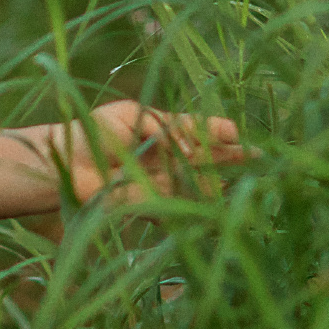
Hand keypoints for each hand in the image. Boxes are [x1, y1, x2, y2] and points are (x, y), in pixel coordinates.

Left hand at [32, 100, 245, 205]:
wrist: (63, 162)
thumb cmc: (92, 131)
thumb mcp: (131, 116)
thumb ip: (163, 127)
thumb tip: (191, 150)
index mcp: (163, 130)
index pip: (201, 129)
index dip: (221, 131)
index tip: (238, 133)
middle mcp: (168, 157)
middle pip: (209, 159)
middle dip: (236, 159)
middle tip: (265, 160)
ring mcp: (162, 182)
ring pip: (201, 185)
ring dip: (225, 186)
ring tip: (253, 186)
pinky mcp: (151, 205)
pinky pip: (181, 209)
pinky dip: (200, 212)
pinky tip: (221, 212)